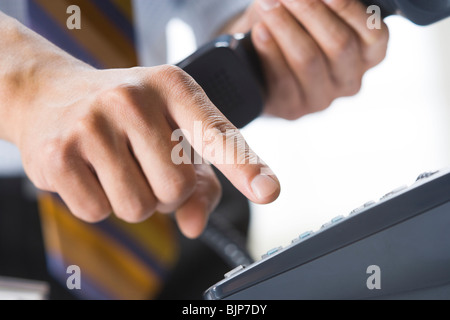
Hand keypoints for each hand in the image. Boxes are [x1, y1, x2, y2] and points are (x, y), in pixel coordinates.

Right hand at [10, 65, 279, 238]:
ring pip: (139, 208)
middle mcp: (134, 98)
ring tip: (117, 167)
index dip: (245, 166)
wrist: (50, 95)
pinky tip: (89, 172)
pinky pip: (98, 212)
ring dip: (134, 200)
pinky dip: (99, 203)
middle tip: (144, 165)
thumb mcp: (169, 130)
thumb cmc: (123, 115)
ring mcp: (93, 123)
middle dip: (166, 192)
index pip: (217, 134)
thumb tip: (195, 225)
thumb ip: (199, 180)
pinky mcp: (59, 153)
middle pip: (177, 189)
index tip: (268, 191)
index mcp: (174, 87)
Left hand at [224, 0, 388, 119]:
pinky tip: (259, 31)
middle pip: (338, 44)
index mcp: (369, 55)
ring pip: (308, 59)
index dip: (349, 9)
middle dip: (310, 11)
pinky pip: (282, 78)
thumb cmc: (295, 31)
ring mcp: (322, 99)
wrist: (262, 69)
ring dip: (284, 25)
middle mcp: (350, 81)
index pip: (373, 33)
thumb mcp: (313, 14)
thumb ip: (320, 3)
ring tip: (267, 2)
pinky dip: (269, 50)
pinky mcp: (293, 109)